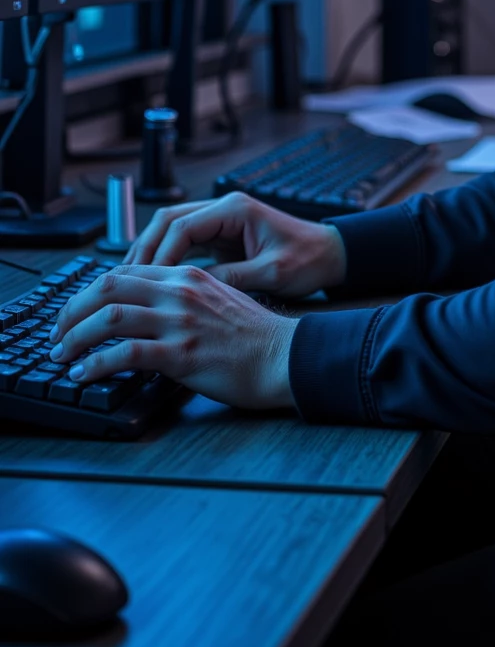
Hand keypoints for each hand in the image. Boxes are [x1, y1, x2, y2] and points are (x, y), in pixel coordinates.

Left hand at [49, 263, 297, 408]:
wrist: (285, 356)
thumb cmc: (255, 336)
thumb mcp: (218, 300)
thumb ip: (182, 297)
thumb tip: (146, 309)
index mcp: (187, 276)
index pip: (124, 273)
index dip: (89, 292)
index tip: (74, 314)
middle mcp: (180, 291)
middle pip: (108, 287)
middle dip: (71, 311)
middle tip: (57, 335)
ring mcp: (180, 321)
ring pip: (110, 317)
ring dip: (76, 337)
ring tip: (62, 356)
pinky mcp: (182, 353)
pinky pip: (126, 354)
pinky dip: (96, 364)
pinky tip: (85, 374)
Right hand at [124, 192, 346, 296]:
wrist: (330, 254)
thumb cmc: (308, 259)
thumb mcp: (273, 273)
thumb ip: (233, 279)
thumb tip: (193, 290)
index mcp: (236, 210)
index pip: (182, 226)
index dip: (159, 254)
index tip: (144, 281)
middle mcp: (224, 209)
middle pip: (168, 221)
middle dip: (143, 249)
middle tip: (125, 281)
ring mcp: (220, 220)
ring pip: (170, 230)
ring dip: (150, 253)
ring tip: (130, 282)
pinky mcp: (220, 236)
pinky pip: (182, 243)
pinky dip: (165, 260)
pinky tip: (152, 282)